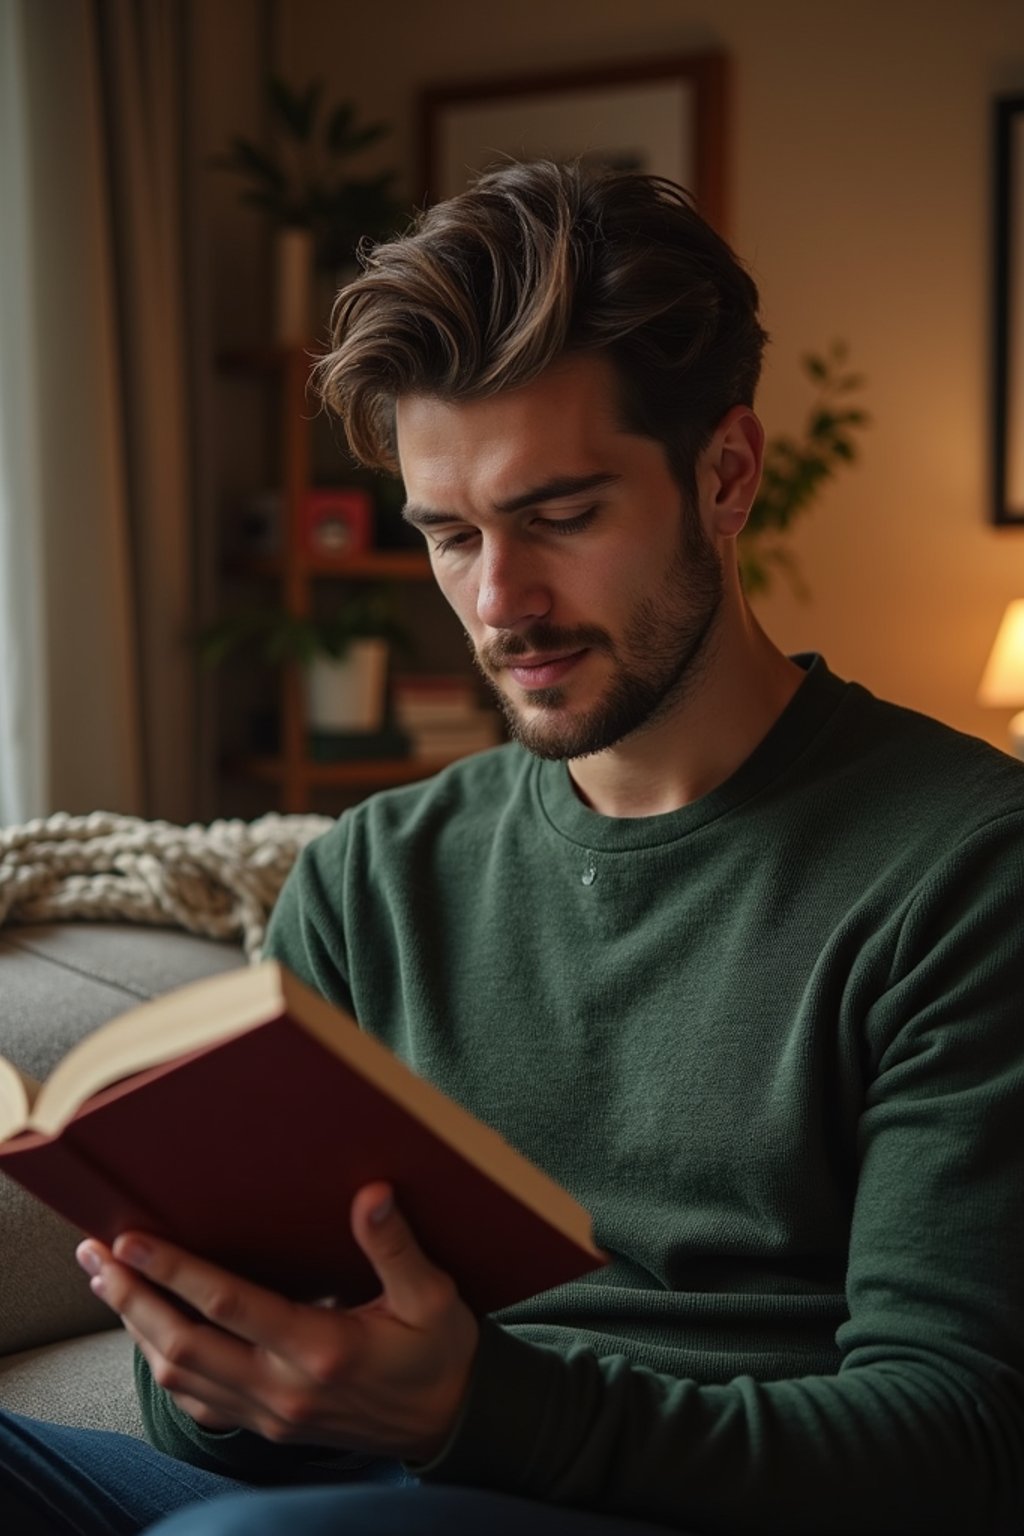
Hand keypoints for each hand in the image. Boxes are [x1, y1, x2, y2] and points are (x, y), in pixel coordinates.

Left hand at [75, 1183, 478, 1461]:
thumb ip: (397, 1247)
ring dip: (137, 1329)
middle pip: (183, 1345)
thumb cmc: (440, 1352)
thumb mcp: (434, 1297)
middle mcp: (285, 1388)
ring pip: (181, 1377)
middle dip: (131, 1298)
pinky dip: (164, 1366)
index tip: (132, 1239)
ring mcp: (271, 1414)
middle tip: (95, 1256)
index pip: (229, 1305)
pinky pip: (199, 1402)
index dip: (175, 1270)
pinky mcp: (269, 1428)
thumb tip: (372, 1195)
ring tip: (108, 1283)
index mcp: (323, 1349)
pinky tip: (149, 1335)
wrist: (450, 1421)